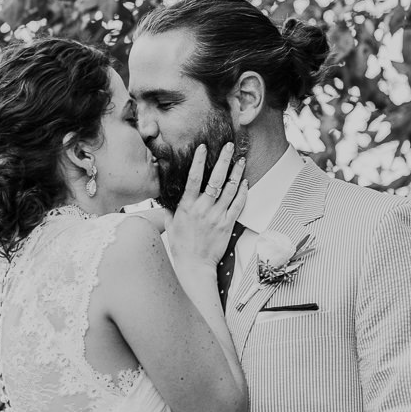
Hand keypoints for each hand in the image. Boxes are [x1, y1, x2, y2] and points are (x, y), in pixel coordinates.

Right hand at [165, 144, 246, 277]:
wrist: (194, 265)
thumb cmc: (180, 245)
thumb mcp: (169, 224)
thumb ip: (169, 208)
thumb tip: (165, 196)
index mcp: (187, 206)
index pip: (193, 178)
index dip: (199, 161)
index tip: (204, 147)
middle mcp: (203, 208)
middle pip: (216, 179)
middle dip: (224, 160)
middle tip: (230, 146)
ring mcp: (217, 216)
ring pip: (230, 189)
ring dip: (237, 172)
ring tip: (241, 160)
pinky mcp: (228, 224)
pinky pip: (238, 205)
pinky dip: (243, 192)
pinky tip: (245, 182)